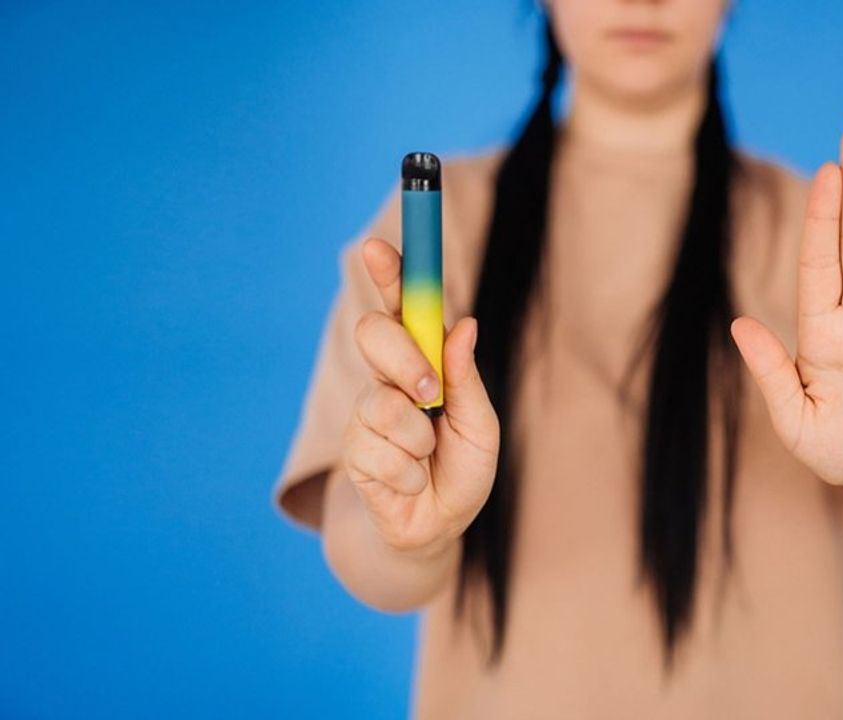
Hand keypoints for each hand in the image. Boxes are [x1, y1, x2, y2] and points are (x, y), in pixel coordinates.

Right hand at [340, 237, 500, 553]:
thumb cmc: (463, 468)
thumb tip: (465, 324)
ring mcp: (367, 413)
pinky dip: (407, 471)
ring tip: (428, 457)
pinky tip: (410, 481)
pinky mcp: (354, 452)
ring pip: (381, 403)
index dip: (390, 275)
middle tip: (430, 394)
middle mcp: (389, 379)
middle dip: (403, 359)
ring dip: (418, 438)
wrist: (438, 526)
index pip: (402, 308)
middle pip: (374, 335)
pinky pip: (378, 450)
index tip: (379, 248)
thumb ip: (467, 378)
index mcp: (422, 361)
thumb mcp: (481, 424)